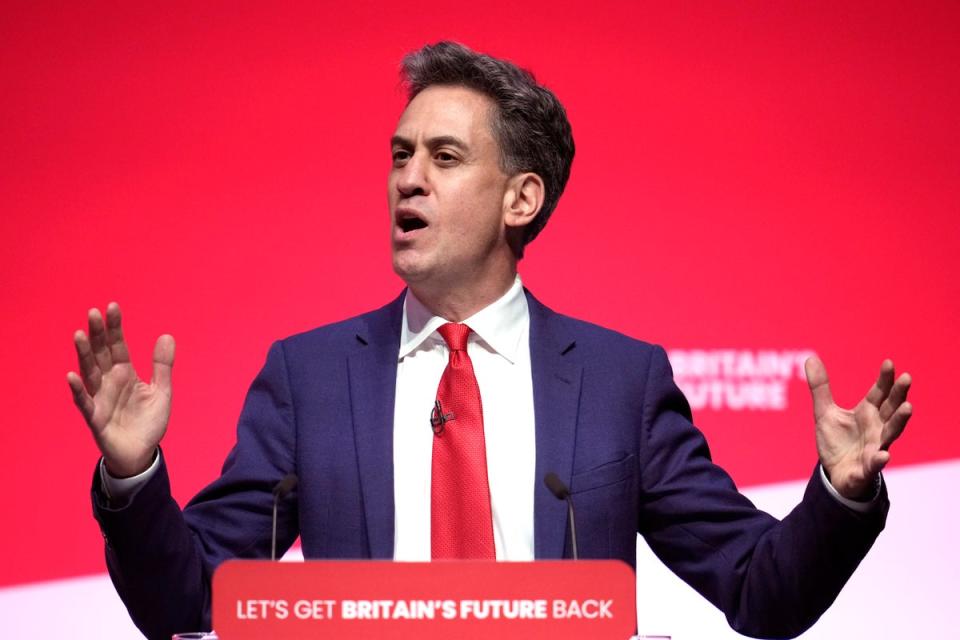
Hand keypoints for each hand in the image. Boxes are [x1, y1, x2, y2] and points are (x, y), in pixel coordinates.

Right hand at [67, 303, 174, 477]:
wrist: (142, 453)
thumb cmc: (149, 421)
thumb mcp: (161, 391)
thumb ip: (162, 365)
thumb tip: (166, 335)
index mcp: (125, 373)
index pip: (118, 345)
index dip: (115, 327)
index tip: (112, 306)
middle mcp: (109, 381)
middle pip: (101, 353)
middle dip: (97, 334)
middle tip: (93, 313)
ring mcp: (100, 397)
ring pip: (89, 372)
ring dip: (84, 354)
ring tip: (79, 334)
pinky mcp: (95, 417)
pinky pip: (84, 402)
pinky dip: (78, 390)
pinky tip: (72, 376)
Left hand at [805, 356, 911, 499]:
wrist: (834, 473)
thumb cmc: (836, 440)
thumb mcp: (824, 412)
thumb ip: (820, 387)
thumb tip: (810, 357)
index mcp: (868, 413)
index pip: (879, 393)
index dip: (884, 379)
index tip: (889, 363)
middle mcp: (877, 428)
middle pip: (891, 409)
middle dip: (899, 394)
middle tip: (906, 378)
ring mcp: (875, 447)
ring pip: (891, 433)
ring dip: (899, 421)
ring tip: (907, 407)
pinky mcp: (867, 467)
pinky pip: (875, 464)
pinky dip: (879, 459)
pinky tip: (883, 455)